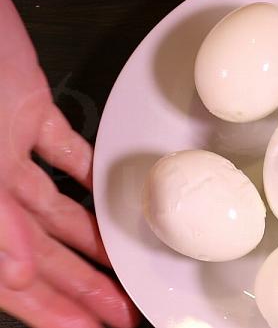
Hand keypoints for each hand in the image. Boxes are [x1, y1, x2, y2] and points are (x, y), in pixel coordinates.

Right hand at [0, 0, 138, 326]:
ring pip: (55, 210)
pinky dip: (82, 174)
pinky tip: (104, 196)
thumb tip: (20, 278)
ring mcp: (2, 149)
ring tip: (123, 271)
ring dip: (89, 241)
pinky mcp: (24, 113)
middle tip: (121, 313)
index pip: (11, 279)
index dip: (52, 312)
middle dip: (81, 288)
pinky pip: (62, 153)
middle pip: (40, 253)